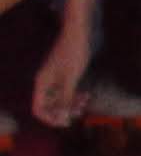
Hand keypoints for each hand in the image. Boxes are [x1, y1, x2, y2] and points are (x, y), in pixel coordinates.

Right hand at [29, 12, 93, 131]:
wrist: (79, 33)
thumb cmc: (74, 52)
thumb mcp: (72, 77)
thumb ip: (66, 97)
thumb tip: (62, 115)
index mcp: (42, 83)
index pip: (38, 108)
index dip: (49, 118)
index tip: (65, 121)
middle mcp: (45, 82)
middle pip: (49, 106)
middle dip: (62, 112)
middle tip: (79, 112)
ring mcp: (54, 79)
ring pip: (59, 100)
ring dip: (70, 105)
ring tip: (85, 103)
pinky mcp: (64, 75)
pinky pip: (66, 92)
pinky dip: (74, 96)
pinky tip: (87, 96)